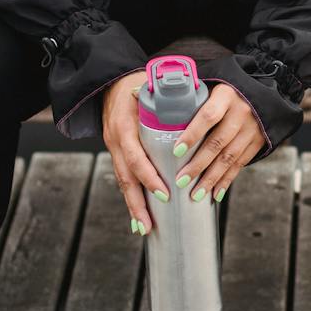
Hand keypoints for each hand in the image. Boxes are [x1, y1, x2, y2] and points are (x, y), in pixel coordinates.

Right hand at [102, 70, 167, 234]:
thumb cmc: (137, 83)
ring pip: (123, 182)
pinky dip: (131, 196)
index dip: (149, 177)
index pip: (136, 157)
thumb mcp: (151, 88)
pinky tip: (139, 214)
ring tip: (144, 228)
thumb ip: (171, 99)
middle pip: (126, 178)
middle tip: (149, 226)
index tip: (165, 194)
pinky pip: (124, 177)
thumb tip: (201, 106)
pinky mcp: (116, 152)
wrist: (109, 82)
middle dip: (138, 204)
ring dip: (133, 207)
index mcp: (125, 125)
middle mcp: (116, 140)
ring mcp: (113, 148)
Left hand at [170, 83, 261, 205]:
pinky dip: (227, 180)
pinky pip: (241, 164)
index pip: (208, 116)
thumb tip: (139, 95)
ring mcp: (252, 128)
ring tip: (195, 193)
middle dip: (198, 165)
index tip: (176, 151)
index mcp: (226, 95)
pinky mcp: (258, 141)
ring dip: (211, 178)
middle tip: (180, 181)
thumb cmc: (224, 90)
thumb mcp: (210, 85)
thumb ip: (185, 95)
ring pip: (229, 158)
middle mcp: (241, 112)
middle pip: (217, 143)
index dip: (192, 134)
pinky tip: (215, 193)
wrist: (261, 93)